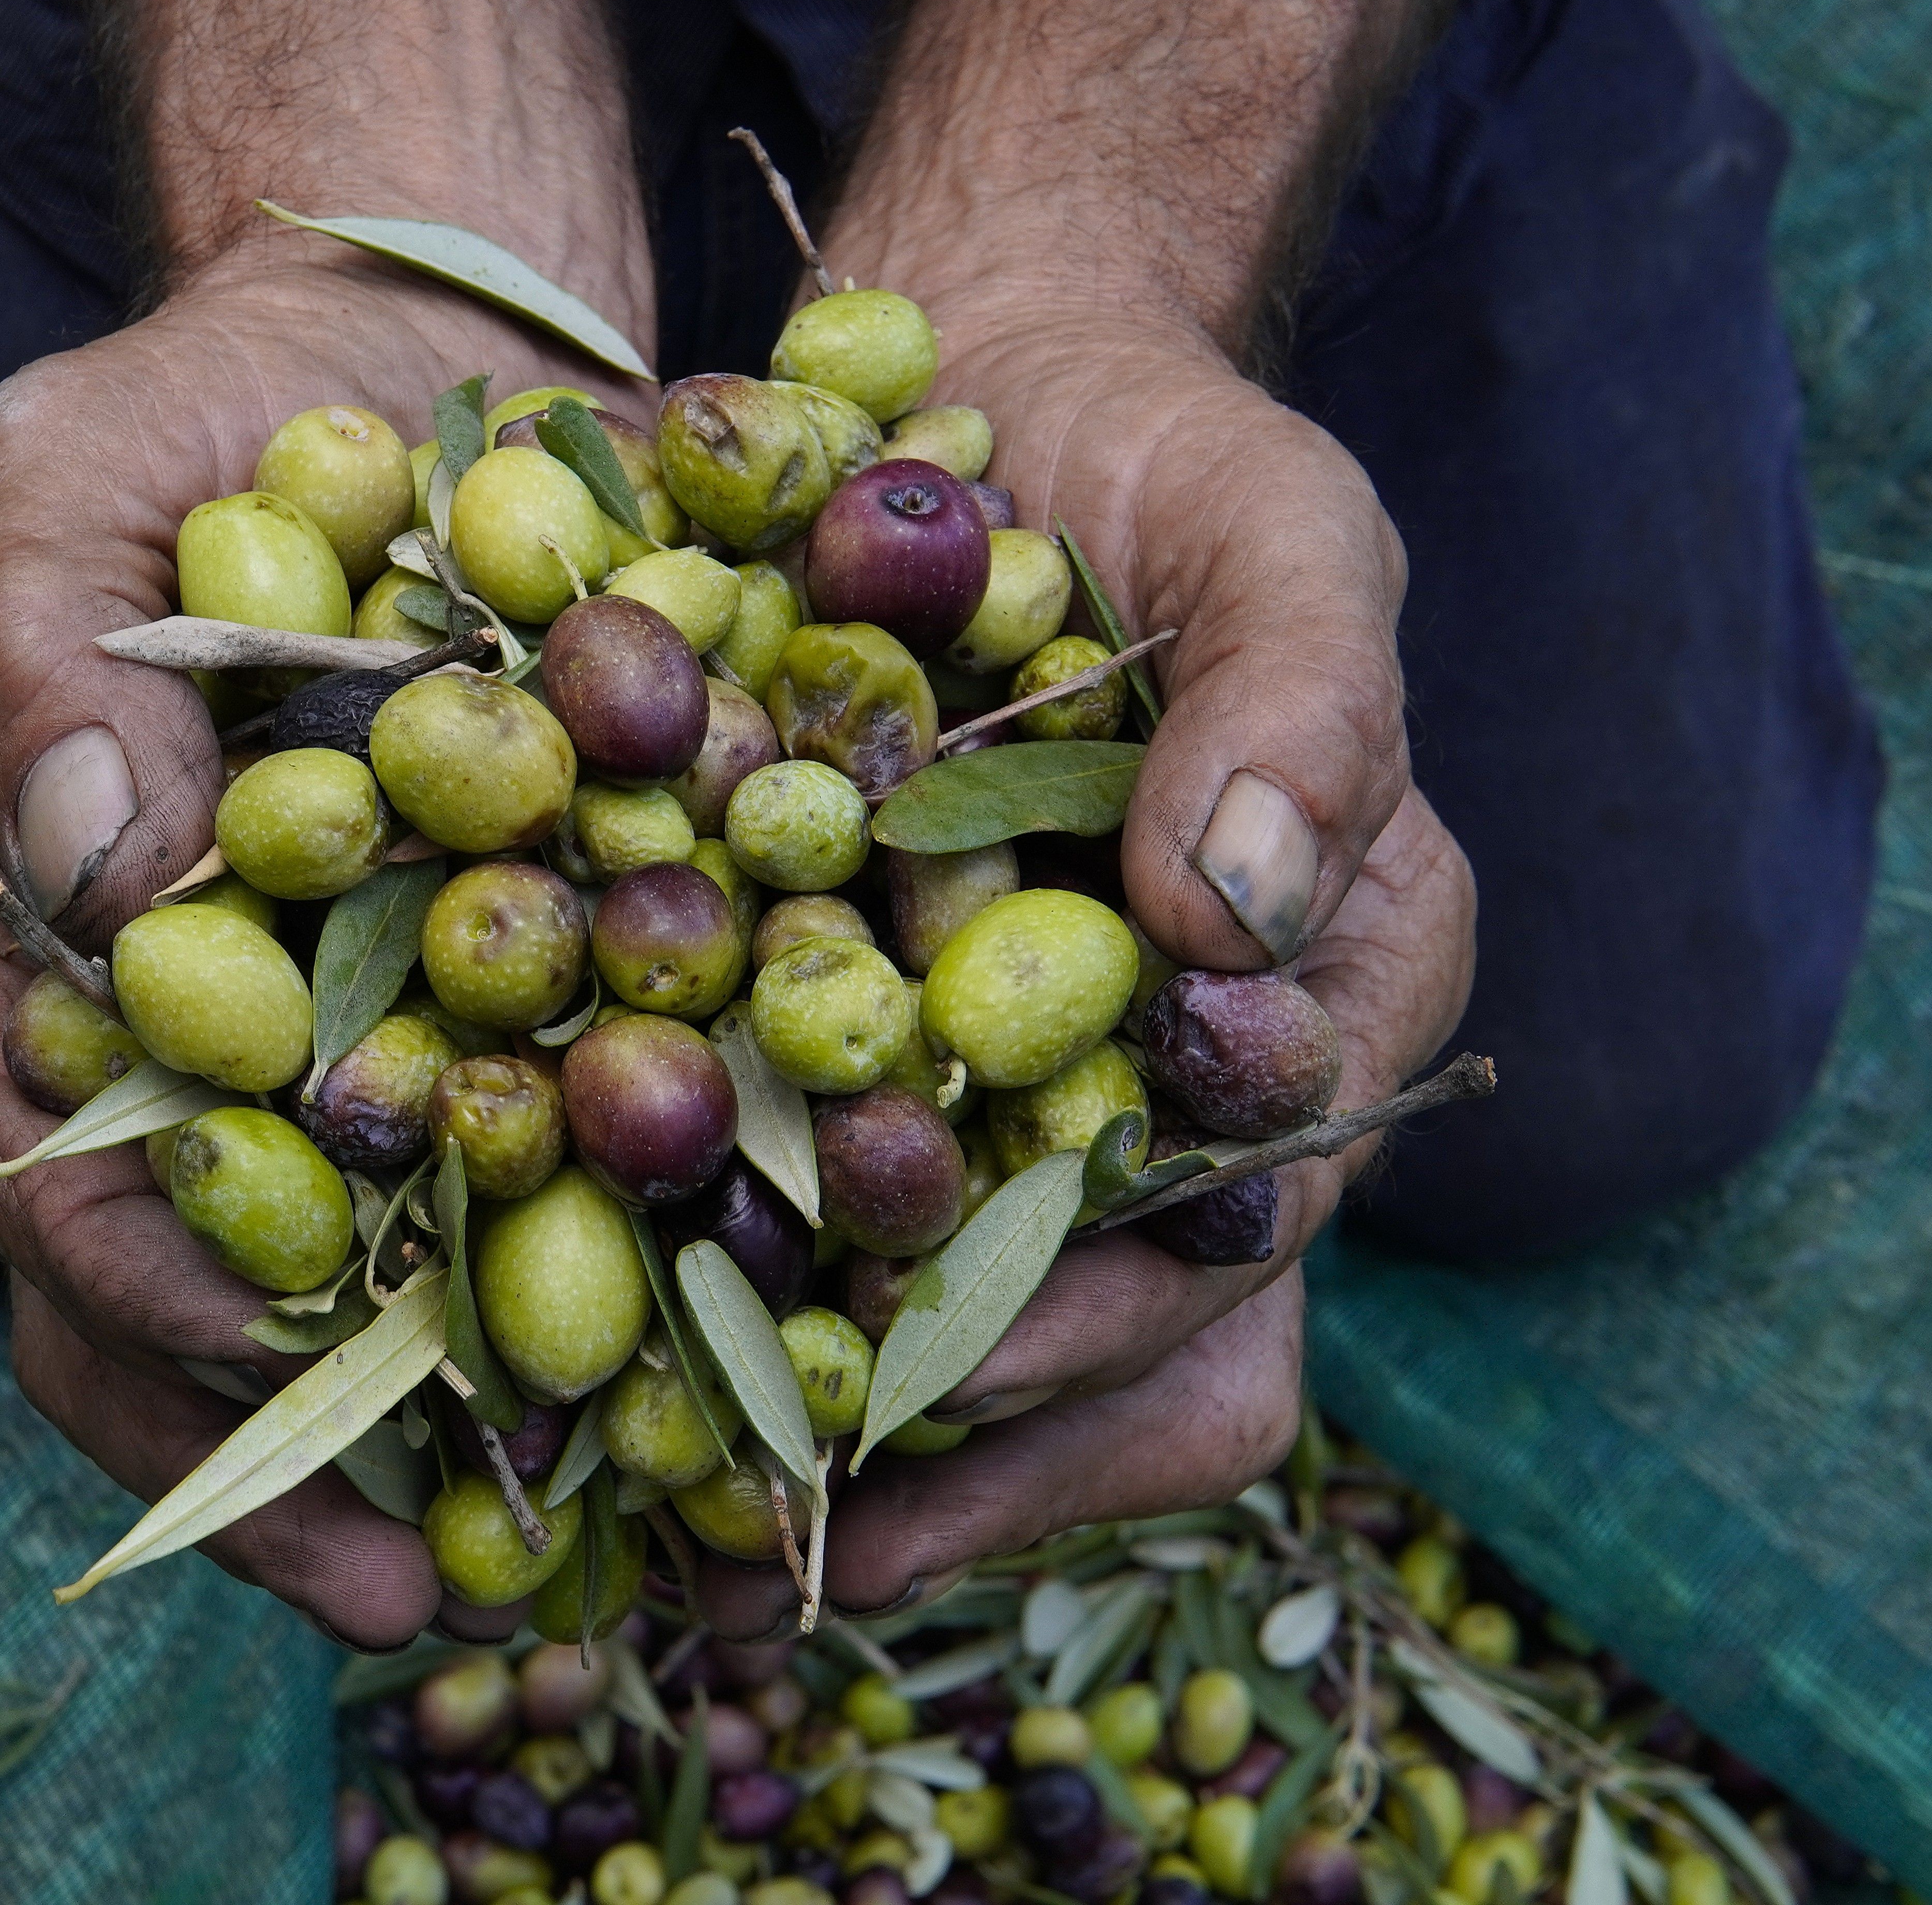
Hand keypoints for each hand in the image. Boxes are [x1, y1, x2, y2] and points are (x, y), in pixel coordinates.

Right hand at [0, 251, 633, 1648]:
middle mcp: (160, 1041)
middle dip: (289, 1463)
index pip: (37, 1167)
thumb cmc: (195, 422)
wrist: (395, 362)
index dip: (132, 1284)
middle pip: (181, 1302)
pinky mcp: (481, 1013)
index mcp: (22, 951)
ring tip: (564, 1580)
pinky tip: (690, 1414)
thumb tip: (84, 866)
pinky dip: (591, 1305)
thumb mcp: (60, 486)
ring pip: (350, 1297)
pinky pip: (522, 1192)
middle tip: (427, 1599)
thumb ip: (32, 658)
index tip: (259, 1356)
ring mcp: (320, 1044)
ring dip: (444, 1453)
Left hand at [696, 312, 1477, 1635]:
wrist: (998, 401)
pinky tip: (609, 1398)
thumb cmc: (1170, 466)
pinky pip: (810, 1213)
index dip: (1103, 1313)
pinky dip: (717, 1305)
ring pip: (960, 1325)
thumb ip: (1303, 701)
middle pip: (1104, 1342)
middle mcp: (1180, 1089)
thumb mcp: (1276, 532)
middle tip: (781, 1524)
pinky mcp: (866, 1046)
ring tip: (672, 1531)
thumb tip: (1242, 915)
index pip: (1237, 1220)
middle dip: (954, 1446)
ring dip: (820, 1429)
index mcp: (1322, 1004)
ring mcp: (1022, 1084)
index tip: (942, 1370)